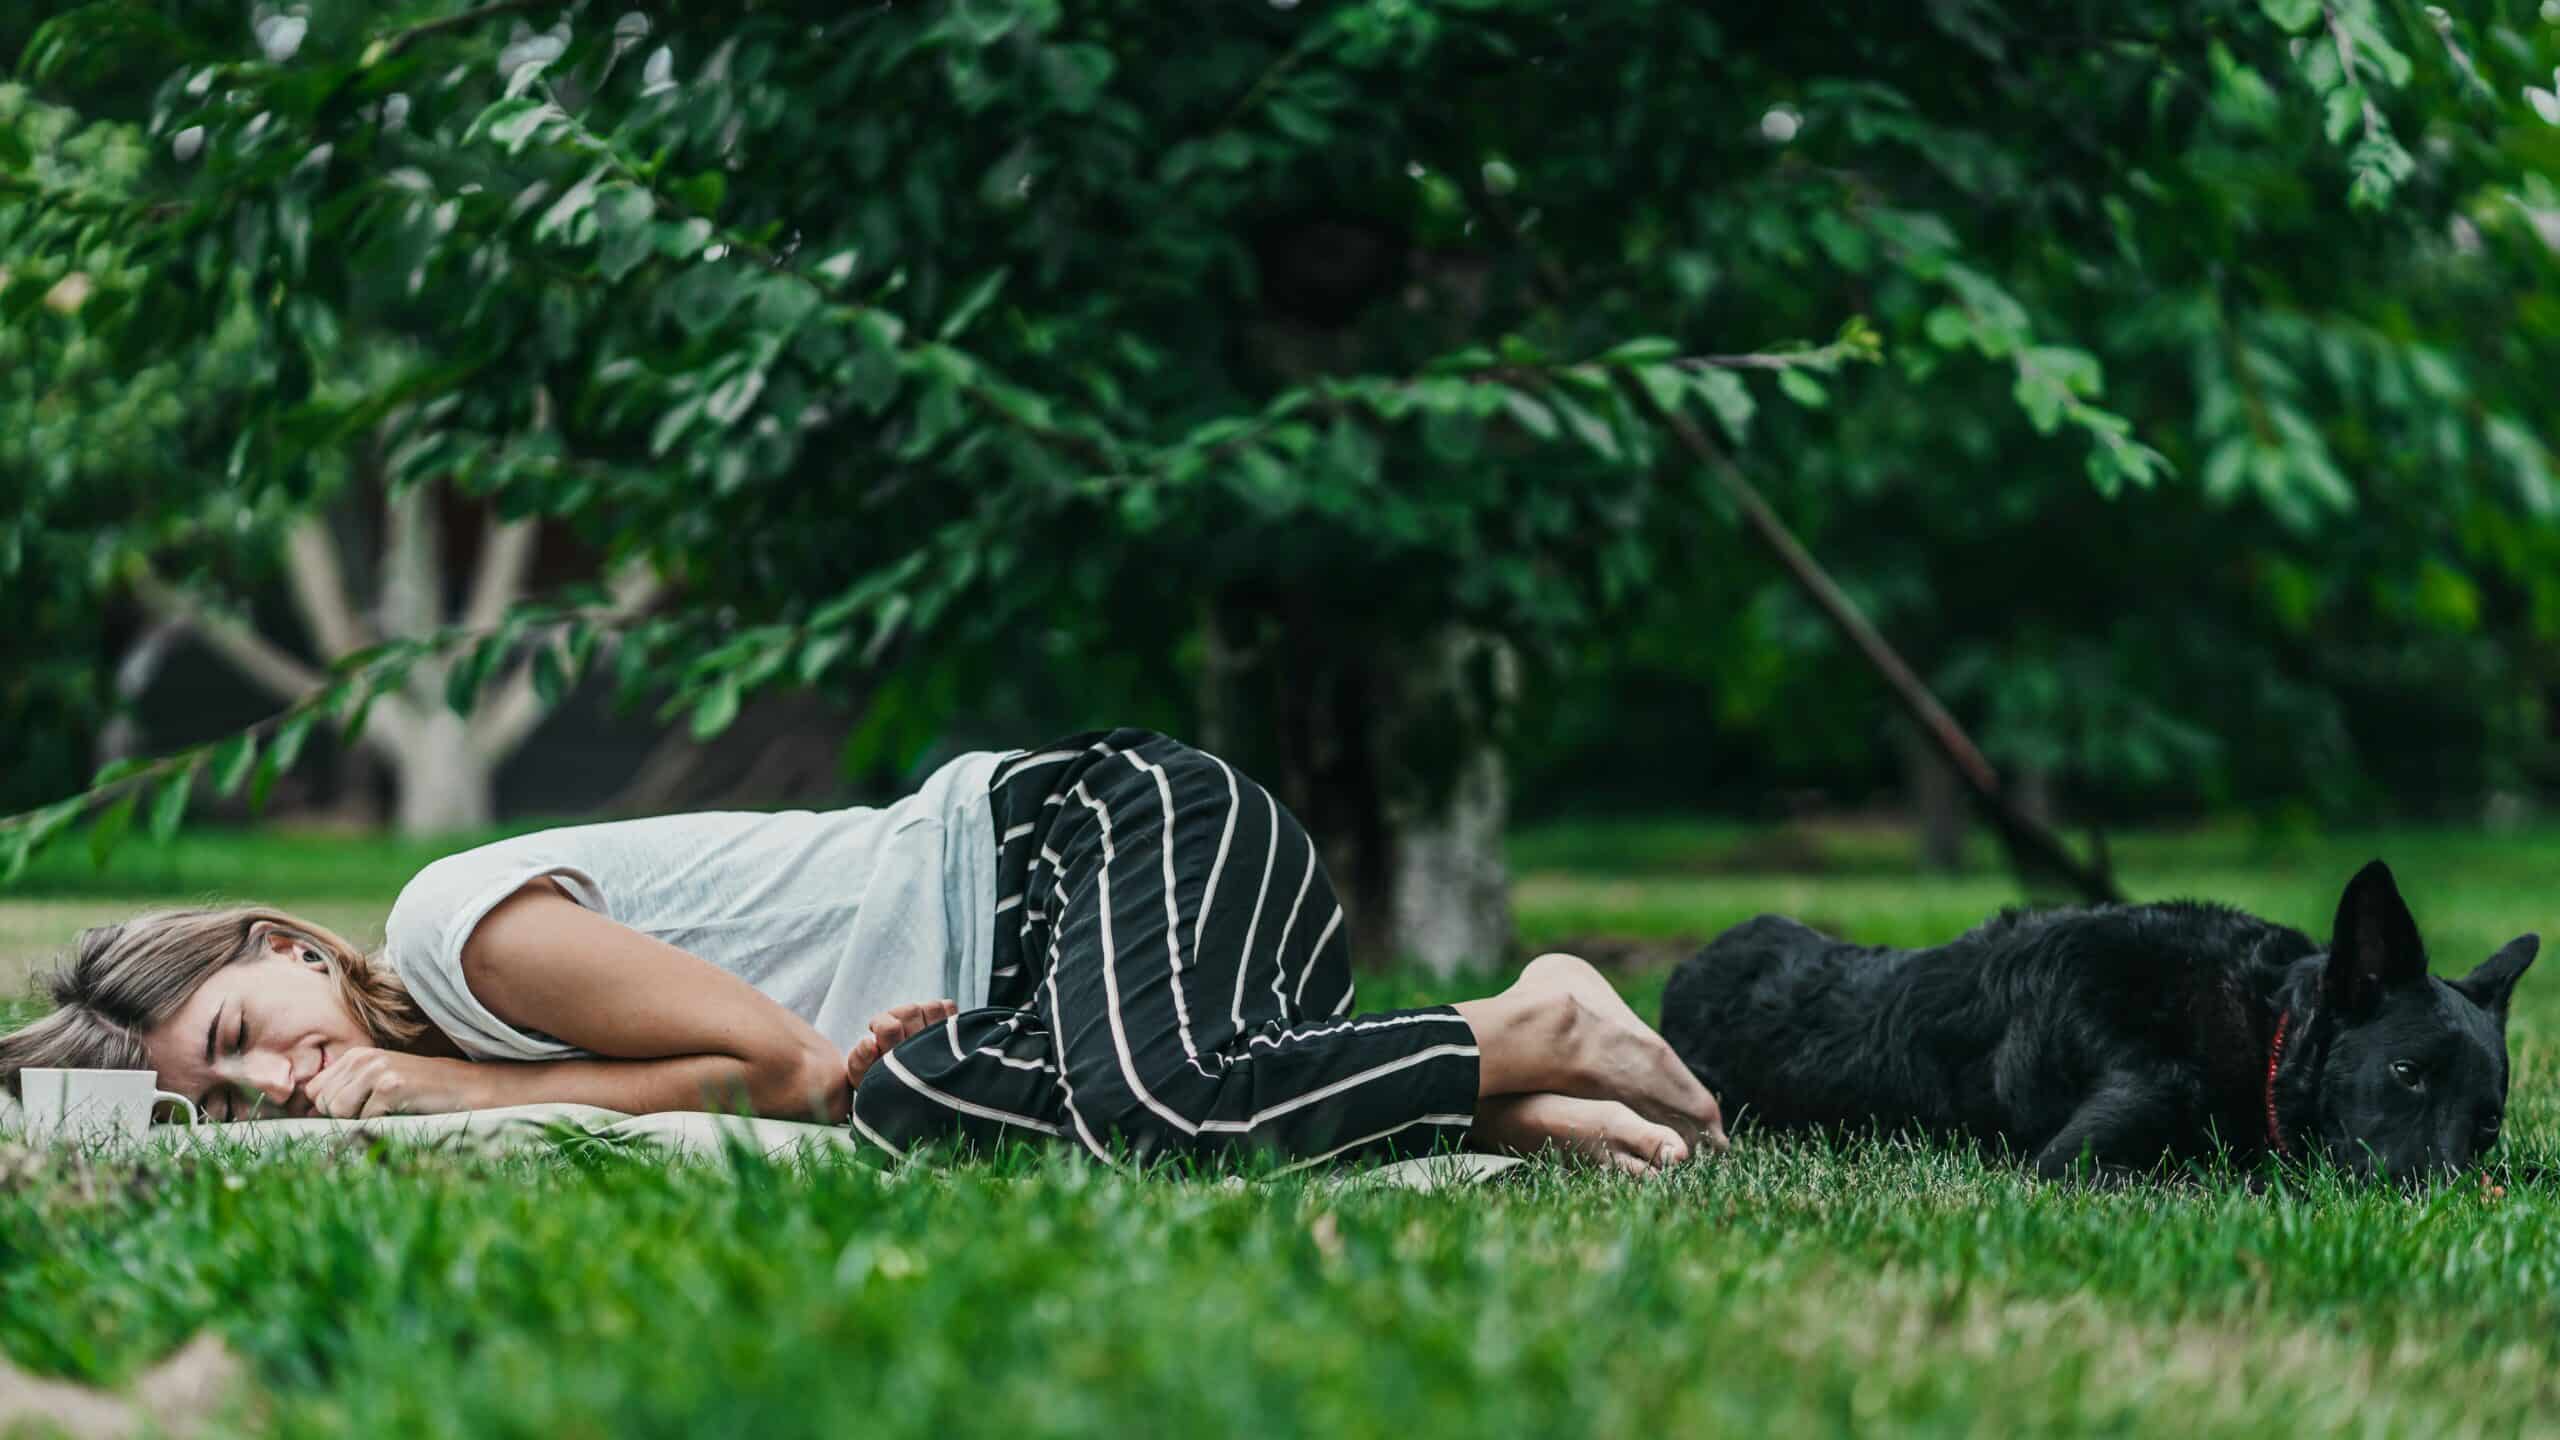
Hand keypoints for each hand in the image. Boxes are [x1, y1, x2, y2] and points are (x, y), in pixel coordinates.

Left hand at [304, 1047, 483, 1119]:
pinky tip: (401, 1111)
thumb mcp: (376, 1084)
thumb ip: (342, 1092)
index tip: (353, 1112)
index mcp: (355, 1056)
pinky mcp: (391, 1086)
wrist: (461, 1087)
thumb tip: (305, 1113)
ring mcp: (377, 1070)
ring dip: (361, 1120)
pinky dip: (381, 1123)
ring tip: (386, 1111)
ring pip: (339, 1111)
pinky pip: (365, 1118)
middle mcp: (363, 1058)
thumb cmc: (416, 1092)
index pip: (314, 1090)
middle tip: (375, 1111)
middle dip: (344, 1116)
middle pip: (324, 1103)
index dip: (328, 1108)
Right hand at [844, 1000, 958, 1089]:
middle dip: (897, 1015)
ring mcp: (943, 1046)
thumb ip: (858, 1060)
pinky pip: (949, 1008)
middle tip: (893, 1027)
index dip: (880, 1024)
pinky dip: (940, 1010)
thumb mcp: (863, 1079)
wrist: (915, 1101)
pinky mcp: (957, 1040)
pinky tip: (929, 1026)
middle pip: (910, 1011)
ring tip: (912, 1026)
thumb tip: (869, 1042)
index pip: (889, 1027)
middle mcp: (923, 1054)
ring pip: (931, 1007)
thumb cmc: (883, 1084)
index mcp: (897, 1063)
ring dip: (919, 1012)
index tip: (874, 1030)